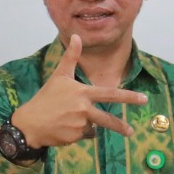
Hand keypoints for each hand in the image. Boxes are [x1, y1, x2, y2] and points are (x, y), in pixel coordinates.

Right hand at [8, 34, 149, 148]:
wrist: (30, 123)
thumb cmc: (46, 97)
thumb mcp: (59, 76)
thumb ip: (71, 57)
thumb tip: (76, 36)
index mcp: (83, 93)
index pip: (111, 94)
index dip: (129, 97)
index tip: (144, 99)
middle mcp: (84, 110)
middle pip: (108, 120)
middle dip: (121, 126)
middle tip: (131, 131)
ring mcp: (80, 125)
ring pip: (93, 127)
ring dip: (86, 125)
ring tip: (69, 120)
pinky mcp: (75, 138)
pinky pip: (84, 136)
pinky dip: (78, 133)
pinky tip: (64, 128)